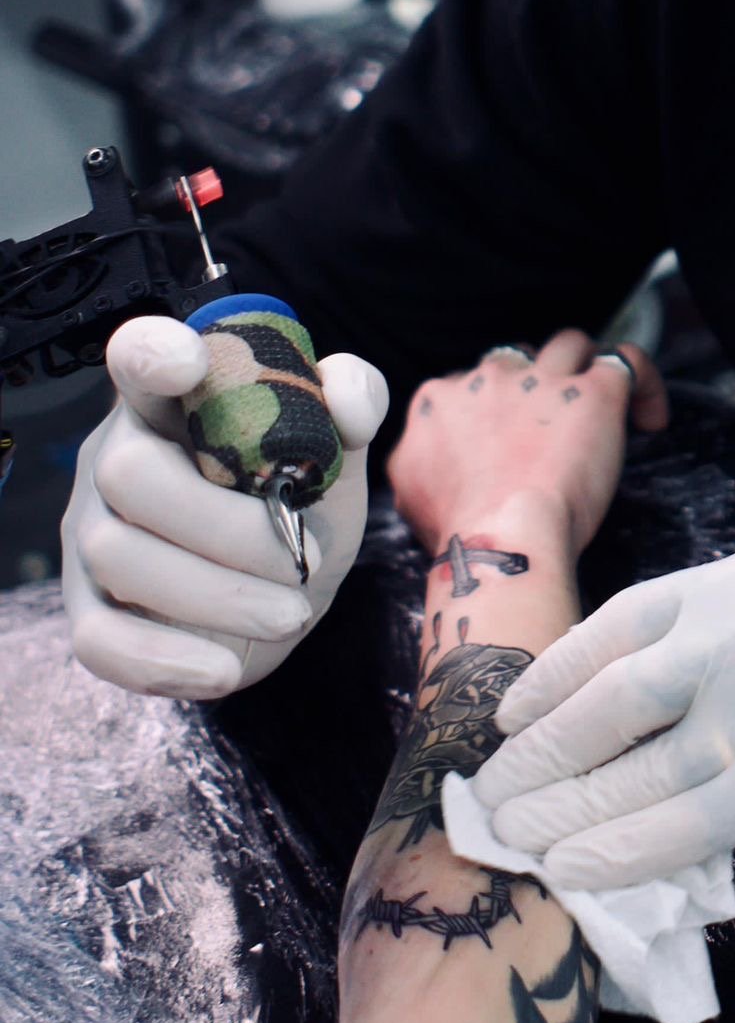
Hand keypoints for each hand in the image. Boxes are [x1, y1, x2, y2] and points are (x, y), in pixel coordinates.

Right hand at [62, 314, 387, 698]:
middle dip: (229, 526)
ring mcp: (94, 533)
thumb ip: (355, 401)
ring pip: (119, 556)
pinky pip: (98, 640)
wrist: (286, 591)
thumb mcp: (338, 449)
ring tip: (291, 614)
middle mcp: (117, 456)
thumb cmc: (299, 500)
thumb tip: (346, 397)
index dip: (150, 351)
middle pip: (132, 473)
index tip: (188, 361)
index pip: (138, 355)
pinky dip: (163, 660)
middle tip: (306, 560)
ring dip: (216, 596)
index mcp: (174, 402)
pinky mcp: (90, 609)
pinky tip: (223, 671)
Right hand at [387, 329, 668, 559]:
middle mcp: (488, 378)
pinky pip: (627, 362)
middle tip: (549, 428)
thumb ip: (418, 463)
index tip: (508, 441)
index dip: (492, 410)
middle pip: (515, 359)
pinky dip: (644, 383)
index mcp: (439, 400)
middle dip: (532, 385)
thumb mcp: (411, 494)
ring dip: (583, 368)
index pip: (469, 384)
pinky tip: (649, 417)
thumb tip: (430, 466)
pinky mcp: (594, 394)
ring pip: (569, 345)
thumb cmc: (461, 533)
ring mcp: (542, 381)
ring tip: (598, 402)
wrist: (500, 541)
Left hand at [472, 537, 734, 887]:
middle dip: (541, 744)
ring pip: (636, 762)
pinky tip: (573, 867)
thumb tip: (642, 693)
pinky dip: (617, 850)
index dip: (557, 669)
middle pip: (613, 689)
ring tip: (513, 832)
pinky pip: (681, 823)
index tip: (511, 711)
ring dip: (563, 805)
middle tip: (492, 784)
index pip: (626, 617)